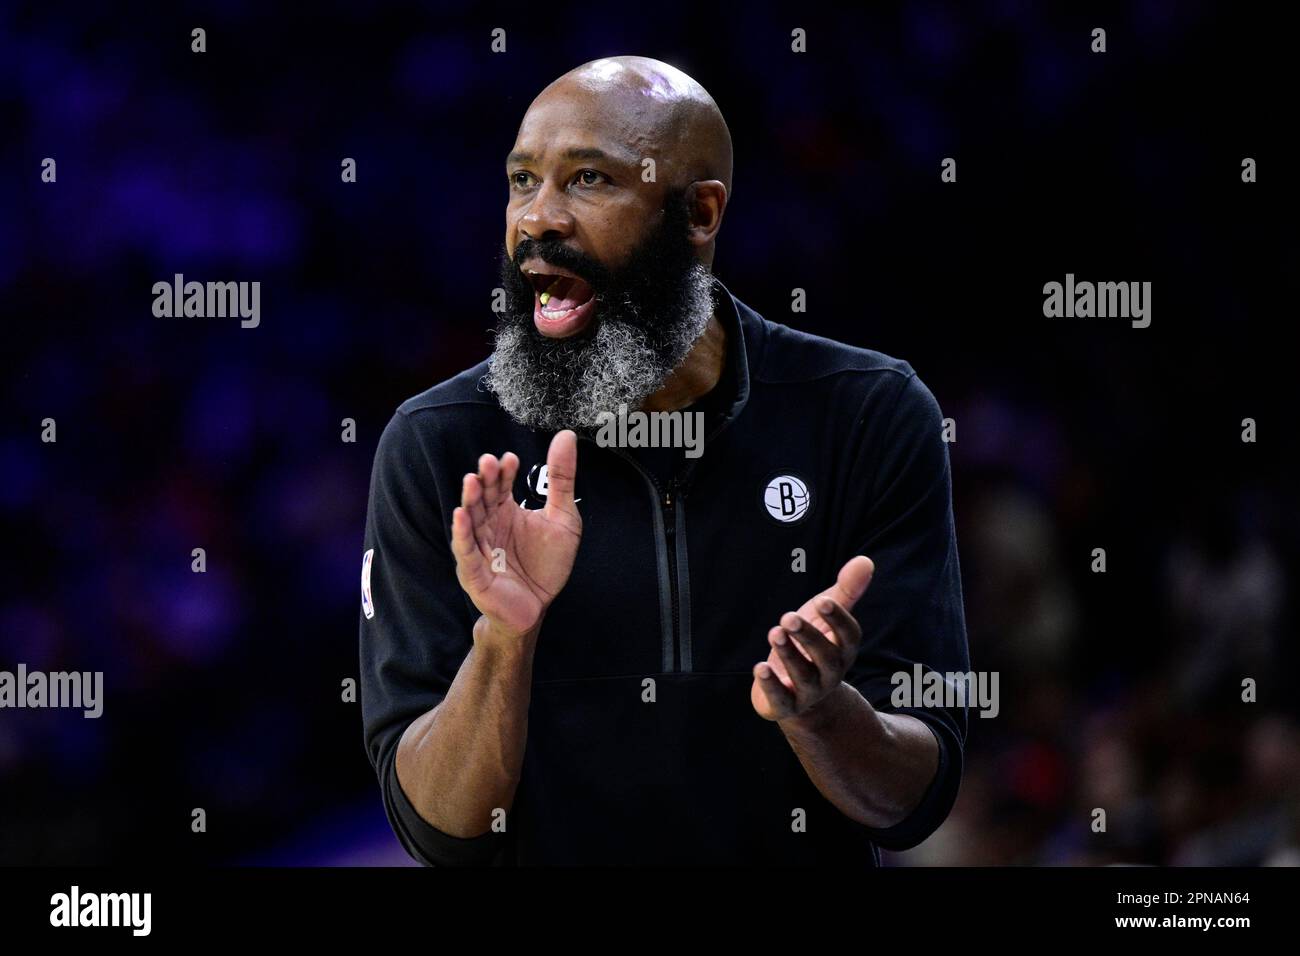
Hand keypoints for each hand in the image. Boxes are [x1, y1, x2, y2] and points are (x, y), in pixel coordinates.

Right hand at [450, 430, 582, 641]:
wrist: (540, 607)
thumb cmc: (547, 564)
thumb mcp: (563, 517)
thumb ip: (561, 479)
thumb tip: (566, 436)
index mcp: (506, 510)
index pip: (501, 485)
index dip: (503, 472)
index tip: (510, 459)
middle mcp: (488, 525)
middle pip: (483, 498)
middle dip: (485, 480)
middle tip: (489, 462)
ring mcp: (479, 547)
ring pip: (471, 520)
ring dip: (470, 500)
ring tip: (473, 481)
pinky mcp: (474, 572)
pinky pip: (466, 551)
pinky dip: (461, 534)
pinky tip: (460, 516)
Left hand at [751, 555, 873, 721]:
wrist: (798, 693)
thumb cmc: (813, 645)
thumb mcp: (825, 616)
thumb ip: (845, 591)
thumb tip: (865, 560)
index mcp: (843, 650)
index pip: (849, 636)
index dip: (838, 619)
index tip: (823, 601)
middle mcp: (830, 673)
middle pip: (826, 657)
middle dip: (809, 636)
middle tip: (789, 617)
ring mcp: (809, 691)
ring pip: (803, 676)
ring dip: (789, 654)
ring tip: (775, 632)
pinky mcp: (785, 705)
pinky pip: (780, 699)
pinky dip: (770, 685)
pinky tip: (759, 668)